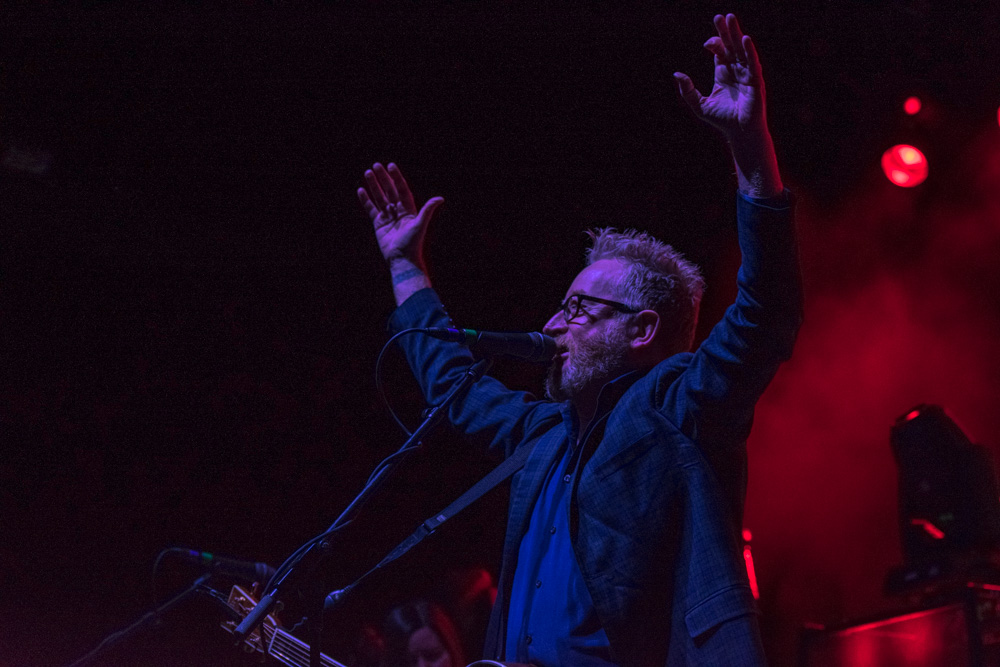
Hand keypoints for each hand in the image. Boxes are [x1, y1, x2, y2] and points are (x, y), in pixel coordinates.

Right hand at [358, 162, 442, 264]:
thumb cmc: (413, 243)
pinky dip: (366, 200)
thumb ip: (428, 210)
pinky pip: (371, 209)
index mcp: (409, 210)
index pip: (402, 189)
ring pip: (380, 198)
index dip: (396, 178)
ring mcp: (388, 217)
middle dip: (383, 178)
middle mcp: (398, 211)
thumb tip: (440, 198)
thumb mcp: (420, 225)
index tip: (391, 166)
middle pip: (389, 191)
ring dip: (374, 186)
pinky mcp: (379, 224)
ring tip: (367, 173)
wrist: (402, 259)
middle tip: (376, 165)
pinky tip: (361, 190)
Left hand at [673, 14, 766, 138]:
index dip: (714, 43)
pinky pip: (752, 62)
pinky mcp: (755, 81)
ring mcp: (746, 74)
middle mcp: (736, 70)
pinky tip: (745, 39)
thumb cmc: (722, 119)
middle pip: (731, 45)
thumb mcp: (699, 105)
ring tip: (731, 18)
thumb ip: (688, 90)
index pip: (719, 51)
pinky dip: (749, 51)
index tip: (706, 43)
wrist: (739, 133)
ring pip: (741, 50)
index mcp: (723, 73)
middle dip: (725, 31)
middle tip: (720, 16)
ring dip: (736, 34)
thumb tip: (677, 74)